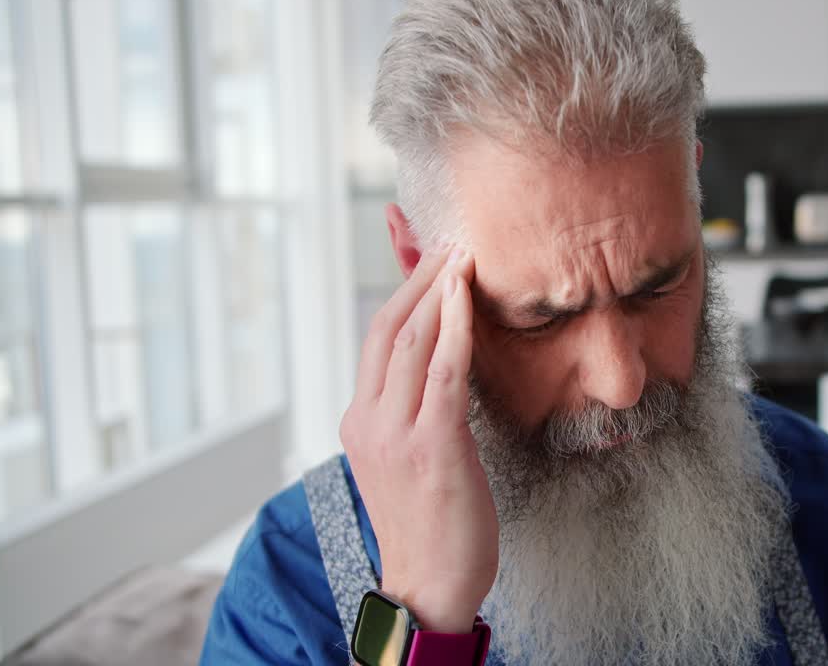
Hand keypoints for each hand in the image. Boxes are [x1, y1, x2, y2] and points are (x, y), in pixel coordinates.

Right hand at [339, 246, 497, 632]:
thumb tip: (440, 368)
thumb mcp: (410, 458)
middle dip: (420, 278)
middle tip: (449, 240)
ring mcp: (394, 434)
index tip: (428, 257)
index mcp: (359, 421)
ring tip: (462, 254)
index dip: (402, 290)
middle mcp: (368, 421)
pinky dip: (455, 328)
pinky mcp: (430, 448)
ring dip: (439, 290)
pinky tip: (468, 297)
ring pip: (410, 341)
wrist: (428, 586)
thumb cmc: (431, 524)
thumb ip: (414, 411)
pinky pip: (442, 373)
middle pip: (387, 328)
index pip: (375, 338)